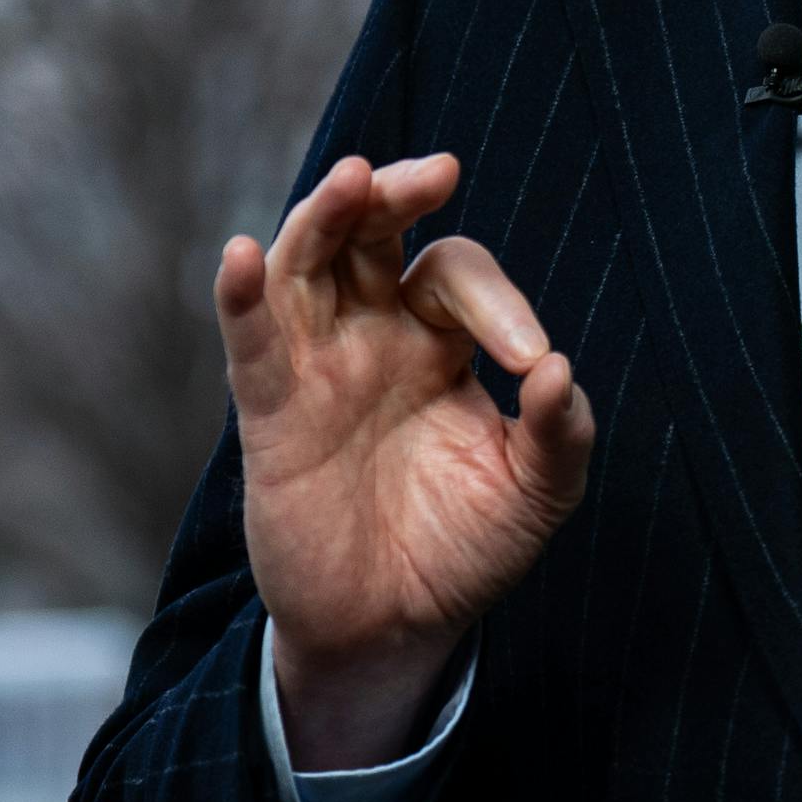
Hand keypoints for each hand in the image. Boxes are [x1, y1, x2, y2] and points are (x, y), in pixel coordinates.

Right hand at [217, 153, 593, 768]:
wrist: (396, 630)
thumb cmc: (467, 548)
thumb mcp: (536, 493)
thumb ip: (560, 434)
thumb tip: (558, 370)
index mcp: (440, 339)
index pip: (457, 276)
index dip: (498, 303)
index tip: (529, 361)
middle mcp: (374, 335)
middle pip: (373, 233)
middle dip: (398, 193)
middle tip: (439, 171)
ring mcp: (318, 367)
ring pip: (308, 264)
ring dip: (327, 216)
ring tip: (354, 179)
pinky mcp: (271, 413)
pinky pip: (251, 343)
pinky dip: (242, 296)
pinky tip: (245, 254)